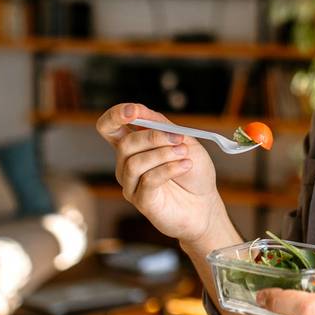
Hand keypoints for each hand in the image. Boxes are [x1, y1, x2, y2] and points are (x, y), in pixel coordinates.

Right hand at [96, 103, 222, 244]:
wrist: (205, 204)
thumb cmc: (193, 171)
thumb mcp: (183, 139)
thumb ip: (160, 125)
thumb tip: (139, 111)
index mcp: (133, 145)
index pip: (109, 127)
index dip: (115, 116)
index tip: (134, 111)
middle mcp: (126, 164)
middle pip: (125, 144)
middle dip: (153, 137)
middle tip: (179, 139)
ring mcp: (131, 184)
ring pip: (135, 163)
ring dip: (163, 154)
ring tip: (184, 155)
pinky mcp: (141, 201)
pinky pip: (148, 180)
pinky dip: (169, 169)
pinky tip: (185, 166)